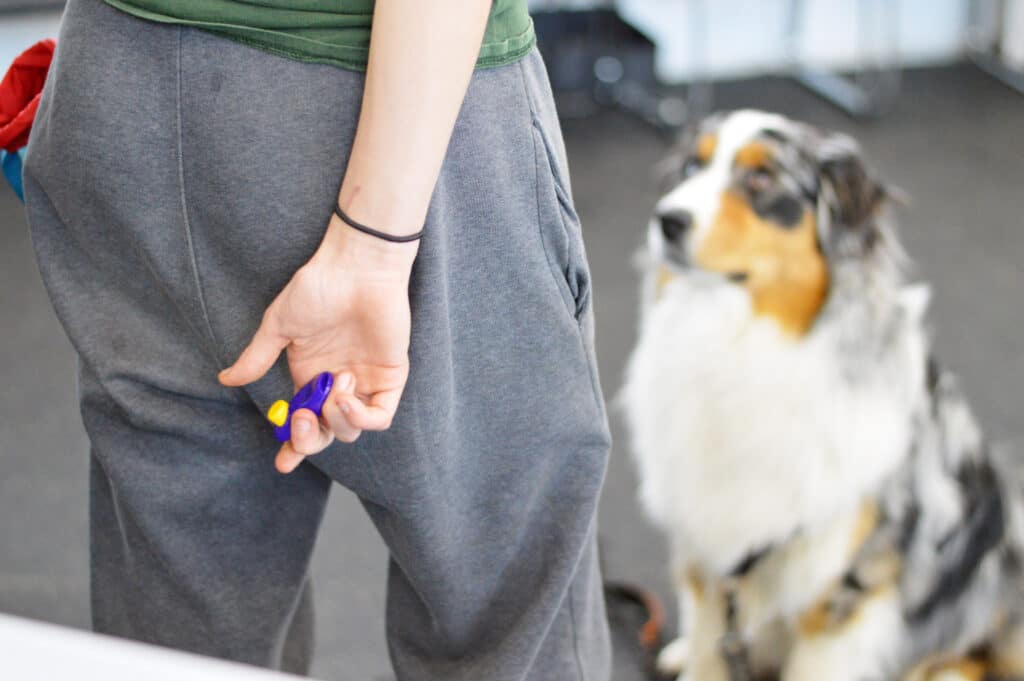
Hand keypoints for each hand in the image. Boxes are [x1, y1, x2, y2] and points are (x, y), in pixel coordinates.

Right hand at [219, 215, 418, 472]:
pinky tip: (346, 396)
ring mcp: (365, 383)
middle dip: (310, 439)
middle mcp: (336, 385)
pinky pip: (381, 416)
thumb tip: (226, 379)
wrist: (356, 268)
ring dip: (336, 420)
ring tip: (333, 387)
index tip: (283, 463)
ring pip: (350, 430)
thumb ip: (258, 357)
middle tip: (301, 420)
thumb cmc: (318, 288)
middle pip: (325, 435)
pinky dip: (362, 417)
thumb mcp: (279, 325)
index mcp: (309, 377)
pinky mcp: (391, 377)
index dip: (294, 447)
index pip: (302, 424)